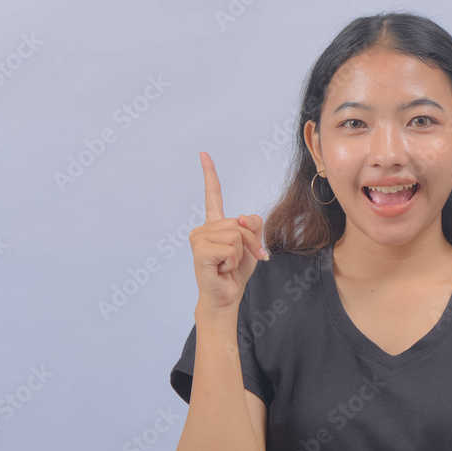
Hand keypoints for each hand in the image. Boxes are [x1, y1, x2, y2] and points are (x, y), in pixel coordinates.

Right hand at [188, 151, 267, 310]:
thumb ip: (252, 225)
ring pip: (236, 235)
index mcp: (215, 224)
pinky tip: (222, 268)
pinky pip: (230, 248)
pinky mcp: (200, 251)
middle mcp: (204, 228)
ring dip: (242, 253)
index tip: (203, 154)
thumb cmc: (236, 271)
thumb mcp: (252, 244)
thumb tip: (242, 217)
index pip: (213, 195)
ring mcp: (199, 238)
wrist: (227, 296)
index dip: (210, 174)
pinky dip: (234, 261)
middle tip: (245, 258)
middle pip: (240, 222)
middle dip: (250, 242)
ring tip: (229, 264)